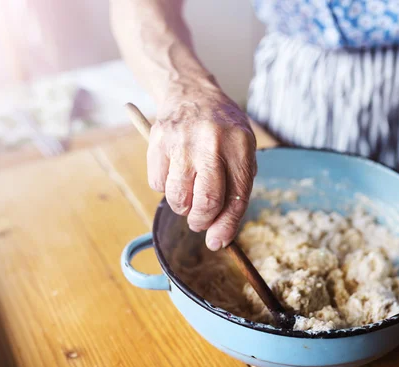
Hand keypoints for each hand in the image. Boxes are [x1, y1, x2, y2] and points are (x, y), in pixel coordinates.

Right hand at [148, 79, 256, 250]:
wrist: (190, 92)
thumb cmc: (221, 129)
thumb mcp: (241, 149)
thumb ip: (237, 187)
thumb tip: (220, 235)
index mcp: (240, 145)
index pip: (237, 197)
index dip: (226, 226)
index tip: (218, 242)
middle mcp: (212, 142)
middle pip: (206, 202)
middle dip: (201, 222)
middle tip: (199, 221)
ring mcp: (182, 140)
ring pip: (178, 198)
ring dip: (182, 207)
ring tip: (188, 193)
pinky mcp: (158, 141)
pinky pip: (157, 184)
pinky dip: (164, 188)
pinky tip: (174, 172)